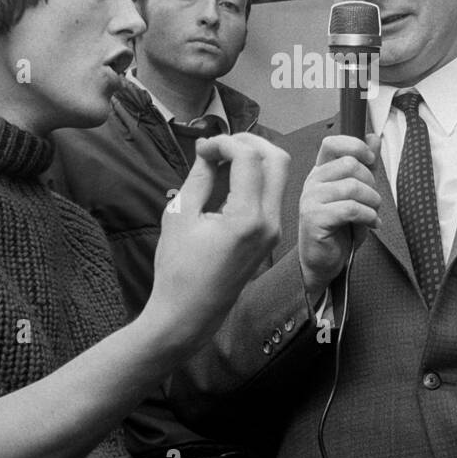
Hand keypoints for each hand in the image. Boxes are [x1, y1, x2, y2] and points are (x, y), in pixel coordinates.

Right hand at [147, 132, 289, 348]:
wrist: (189, 314)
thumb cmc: (178, 269)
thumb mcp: (181, 214)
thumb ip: (199, 177)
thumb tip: (208, 151)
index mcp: (246, 218)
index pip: (249, 158)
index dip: (225, 143)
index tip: (202, 147)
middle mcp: (269, 222)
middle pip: (277, 160)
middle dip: (249, 142)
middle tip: (220, 145)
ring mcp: (274, 230)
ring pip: (278, 176)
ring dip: (254, 159)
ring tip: (221, 159)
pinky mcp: (270, 236)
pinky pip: (271, 194)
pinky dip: (254, 178)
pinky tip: (228, 179)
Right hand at [298, 134, 381, 296]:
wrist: (324, 261)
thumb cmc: (340, 228)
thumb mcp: (358, 193)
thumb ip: (366, 166)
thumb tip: (374, 137)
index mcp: (321, 172)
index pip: (332, 143)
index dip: (355, 146)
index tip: (370, 160)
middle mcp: (313, 182)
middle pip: (350, 164)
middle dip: (371, 182)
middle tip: (373, 201)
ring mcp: (311, 200)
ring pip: (352, 186)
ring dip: (372, 202)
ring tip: (373, 214)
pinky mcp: (314, 219)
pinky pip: (350, 208)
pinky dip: (368, 216)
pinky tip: (372, 224)